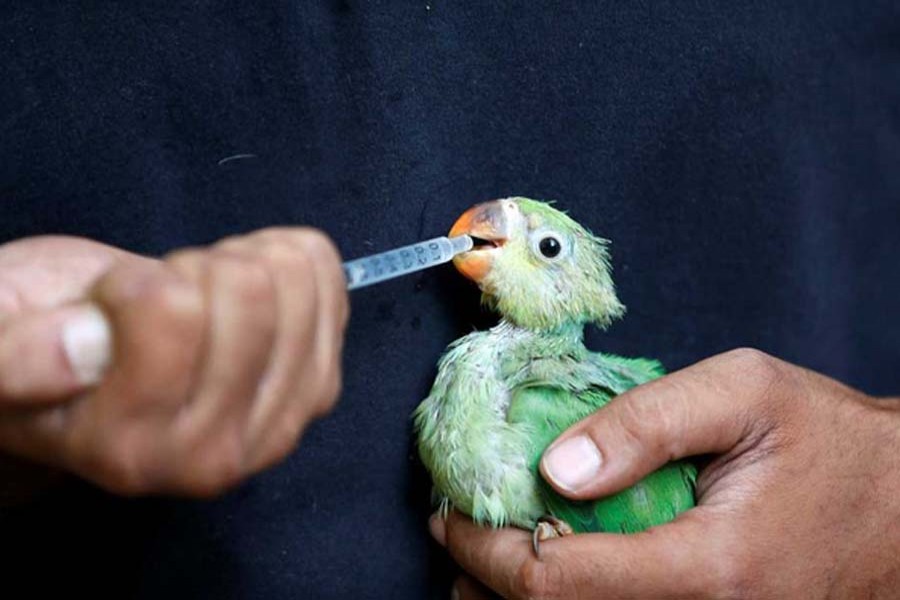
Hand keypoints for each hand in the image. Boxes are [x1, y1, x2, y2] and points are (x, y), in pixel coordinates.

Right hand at [0, 230, 347, 496]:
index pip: (174, 310)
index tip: (111, 307)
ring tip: (197, 297)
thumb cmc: (42, 351)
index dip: (132, 283)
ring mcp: (282, 422)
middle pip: (248, 290)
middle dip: (189, 271)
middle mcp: (217, 455)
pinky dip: (279, 255)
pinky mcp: (320, 385)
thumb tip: (83, 348)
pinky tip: (241, 286)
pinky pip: (325, 273)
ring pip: (293, 277)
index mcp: (131, 450)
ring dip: (235, 263)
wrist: (103, 380)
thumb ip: (14, 358)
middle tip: (160, 302)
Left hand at [431, 349, 899, 598]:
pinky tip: (553, 571)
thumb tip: (556, 466)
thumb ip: (645, 422)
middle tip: (456, 533)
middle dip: (485, 585)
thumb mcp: (744, 393)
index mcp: (709, 568)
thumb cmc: (828, 443)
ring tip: (484, 558)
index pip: (555, 583)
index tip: (448, 513)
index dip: (483, 550)